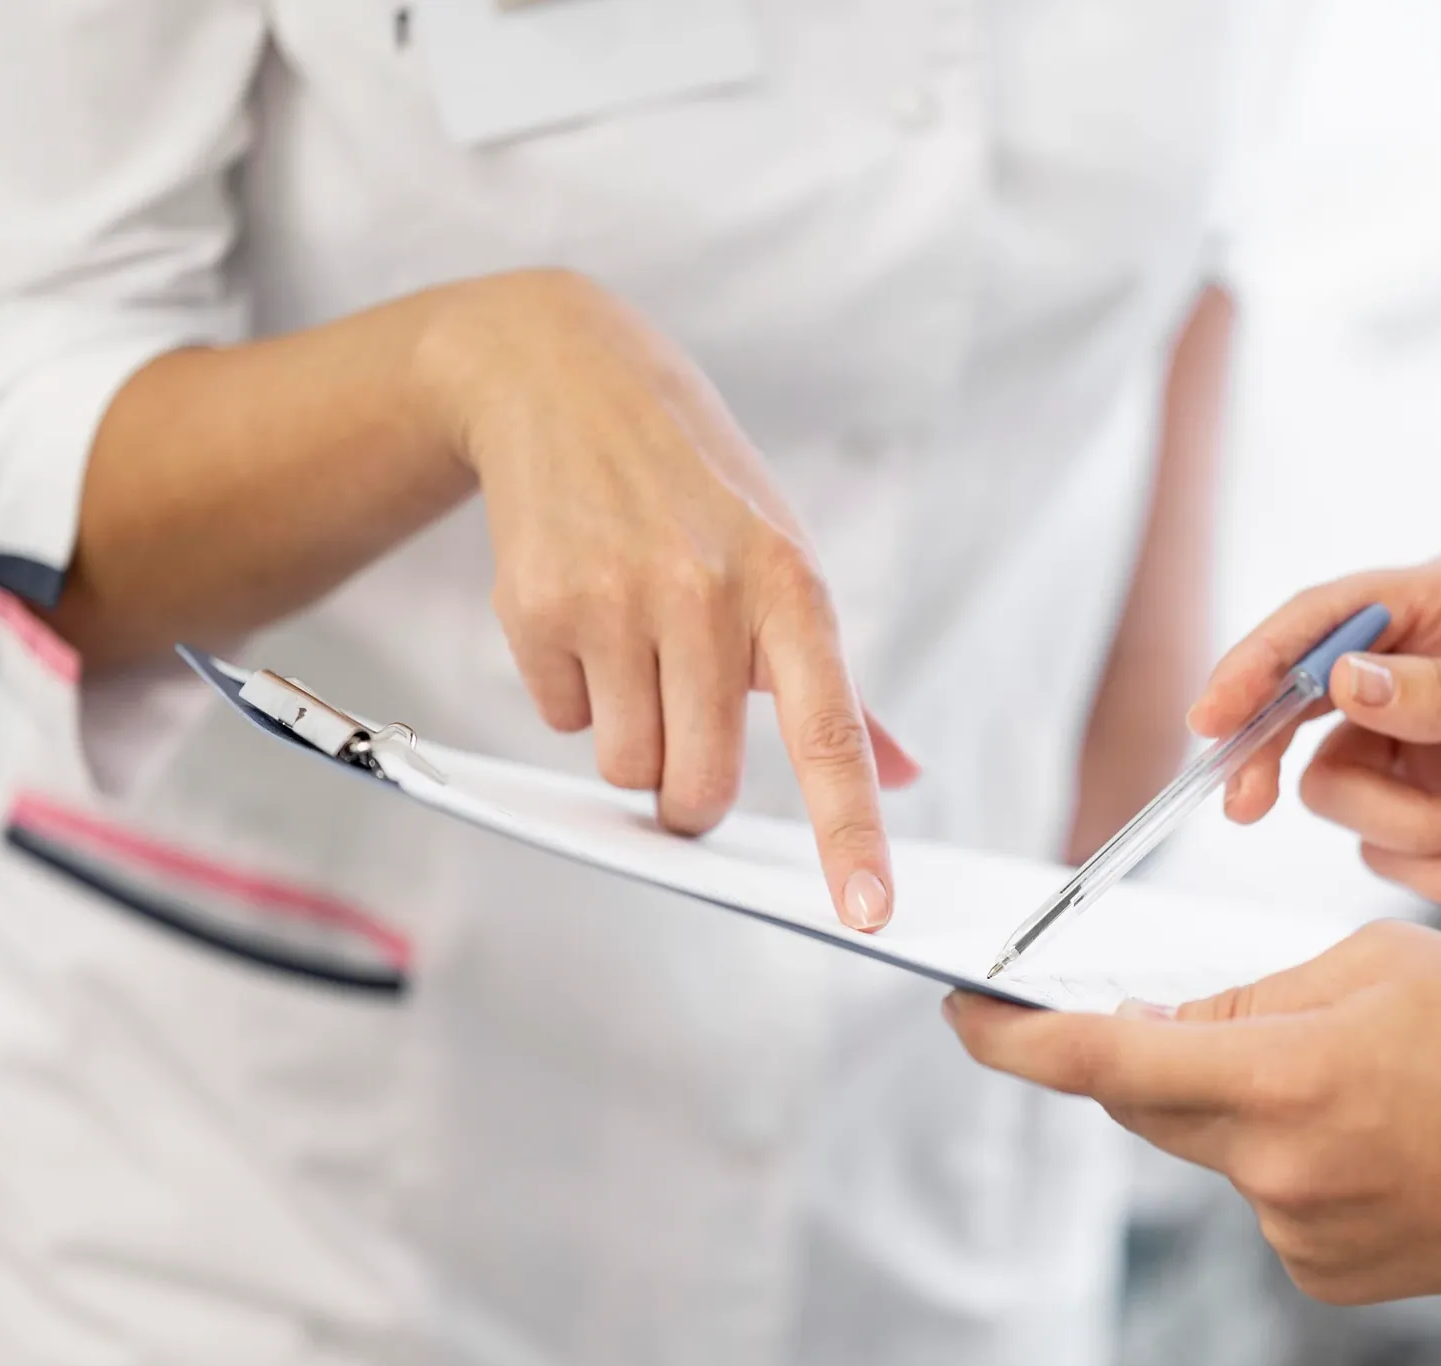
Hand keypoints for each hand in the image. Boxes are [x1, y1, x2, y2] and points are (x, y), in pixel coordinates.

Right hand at [419, 270, 917, 928]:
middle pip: (695, 787)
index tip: (868, 912)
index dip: (849, 833)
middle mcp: (710, 596)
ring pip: (623, 767)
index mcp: (793, 591)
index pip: (831, 735)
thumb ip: (839, 683)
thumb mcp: (784, 557)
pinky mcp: (537, 606)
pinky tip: (581, 614)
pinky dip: (569, 693)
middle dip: (685, 793)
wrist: (566, 379)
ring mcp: (618, 601)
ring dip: (625, 737)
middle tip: (683, 741)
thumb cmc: (698, 489)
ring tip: (632, 648)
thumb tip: (903, 772)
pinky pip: (558, 720)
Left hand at [946, 922, 1440, 1303]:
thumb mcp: (1379, 963)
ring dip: (1246, 1105)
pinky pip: (1272, 1200)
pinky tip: (1386, 1135)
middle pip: (1149, 1109)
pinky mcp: (1337, 1278)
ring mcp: (1308, 1239)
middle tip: (1185, 1009)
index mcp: (1288, 1075)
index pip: (1100, 1065)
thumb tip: (1159, 1027)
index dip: (1012, 1041)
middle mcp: (1281, 1174)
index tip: (961, 1013)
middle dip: (1148, 1055)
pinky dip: (1292, 1158)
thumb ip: (1250, 995)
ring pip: (1220, 1151)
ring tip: (1368, 1075)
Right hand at [1192, 557, 1440, 905]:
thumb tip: (1341, 680)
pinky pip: (1392, 848)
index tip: (1209, 721)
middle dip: (1279, 765)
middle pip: (1304, 709)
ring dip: (1410, 836)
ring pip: (1344, 793)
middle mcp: (1425, 661)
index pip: (1322, 619)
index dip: (1254, 665)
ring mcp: (1429, 733)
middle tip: (1246, 812)